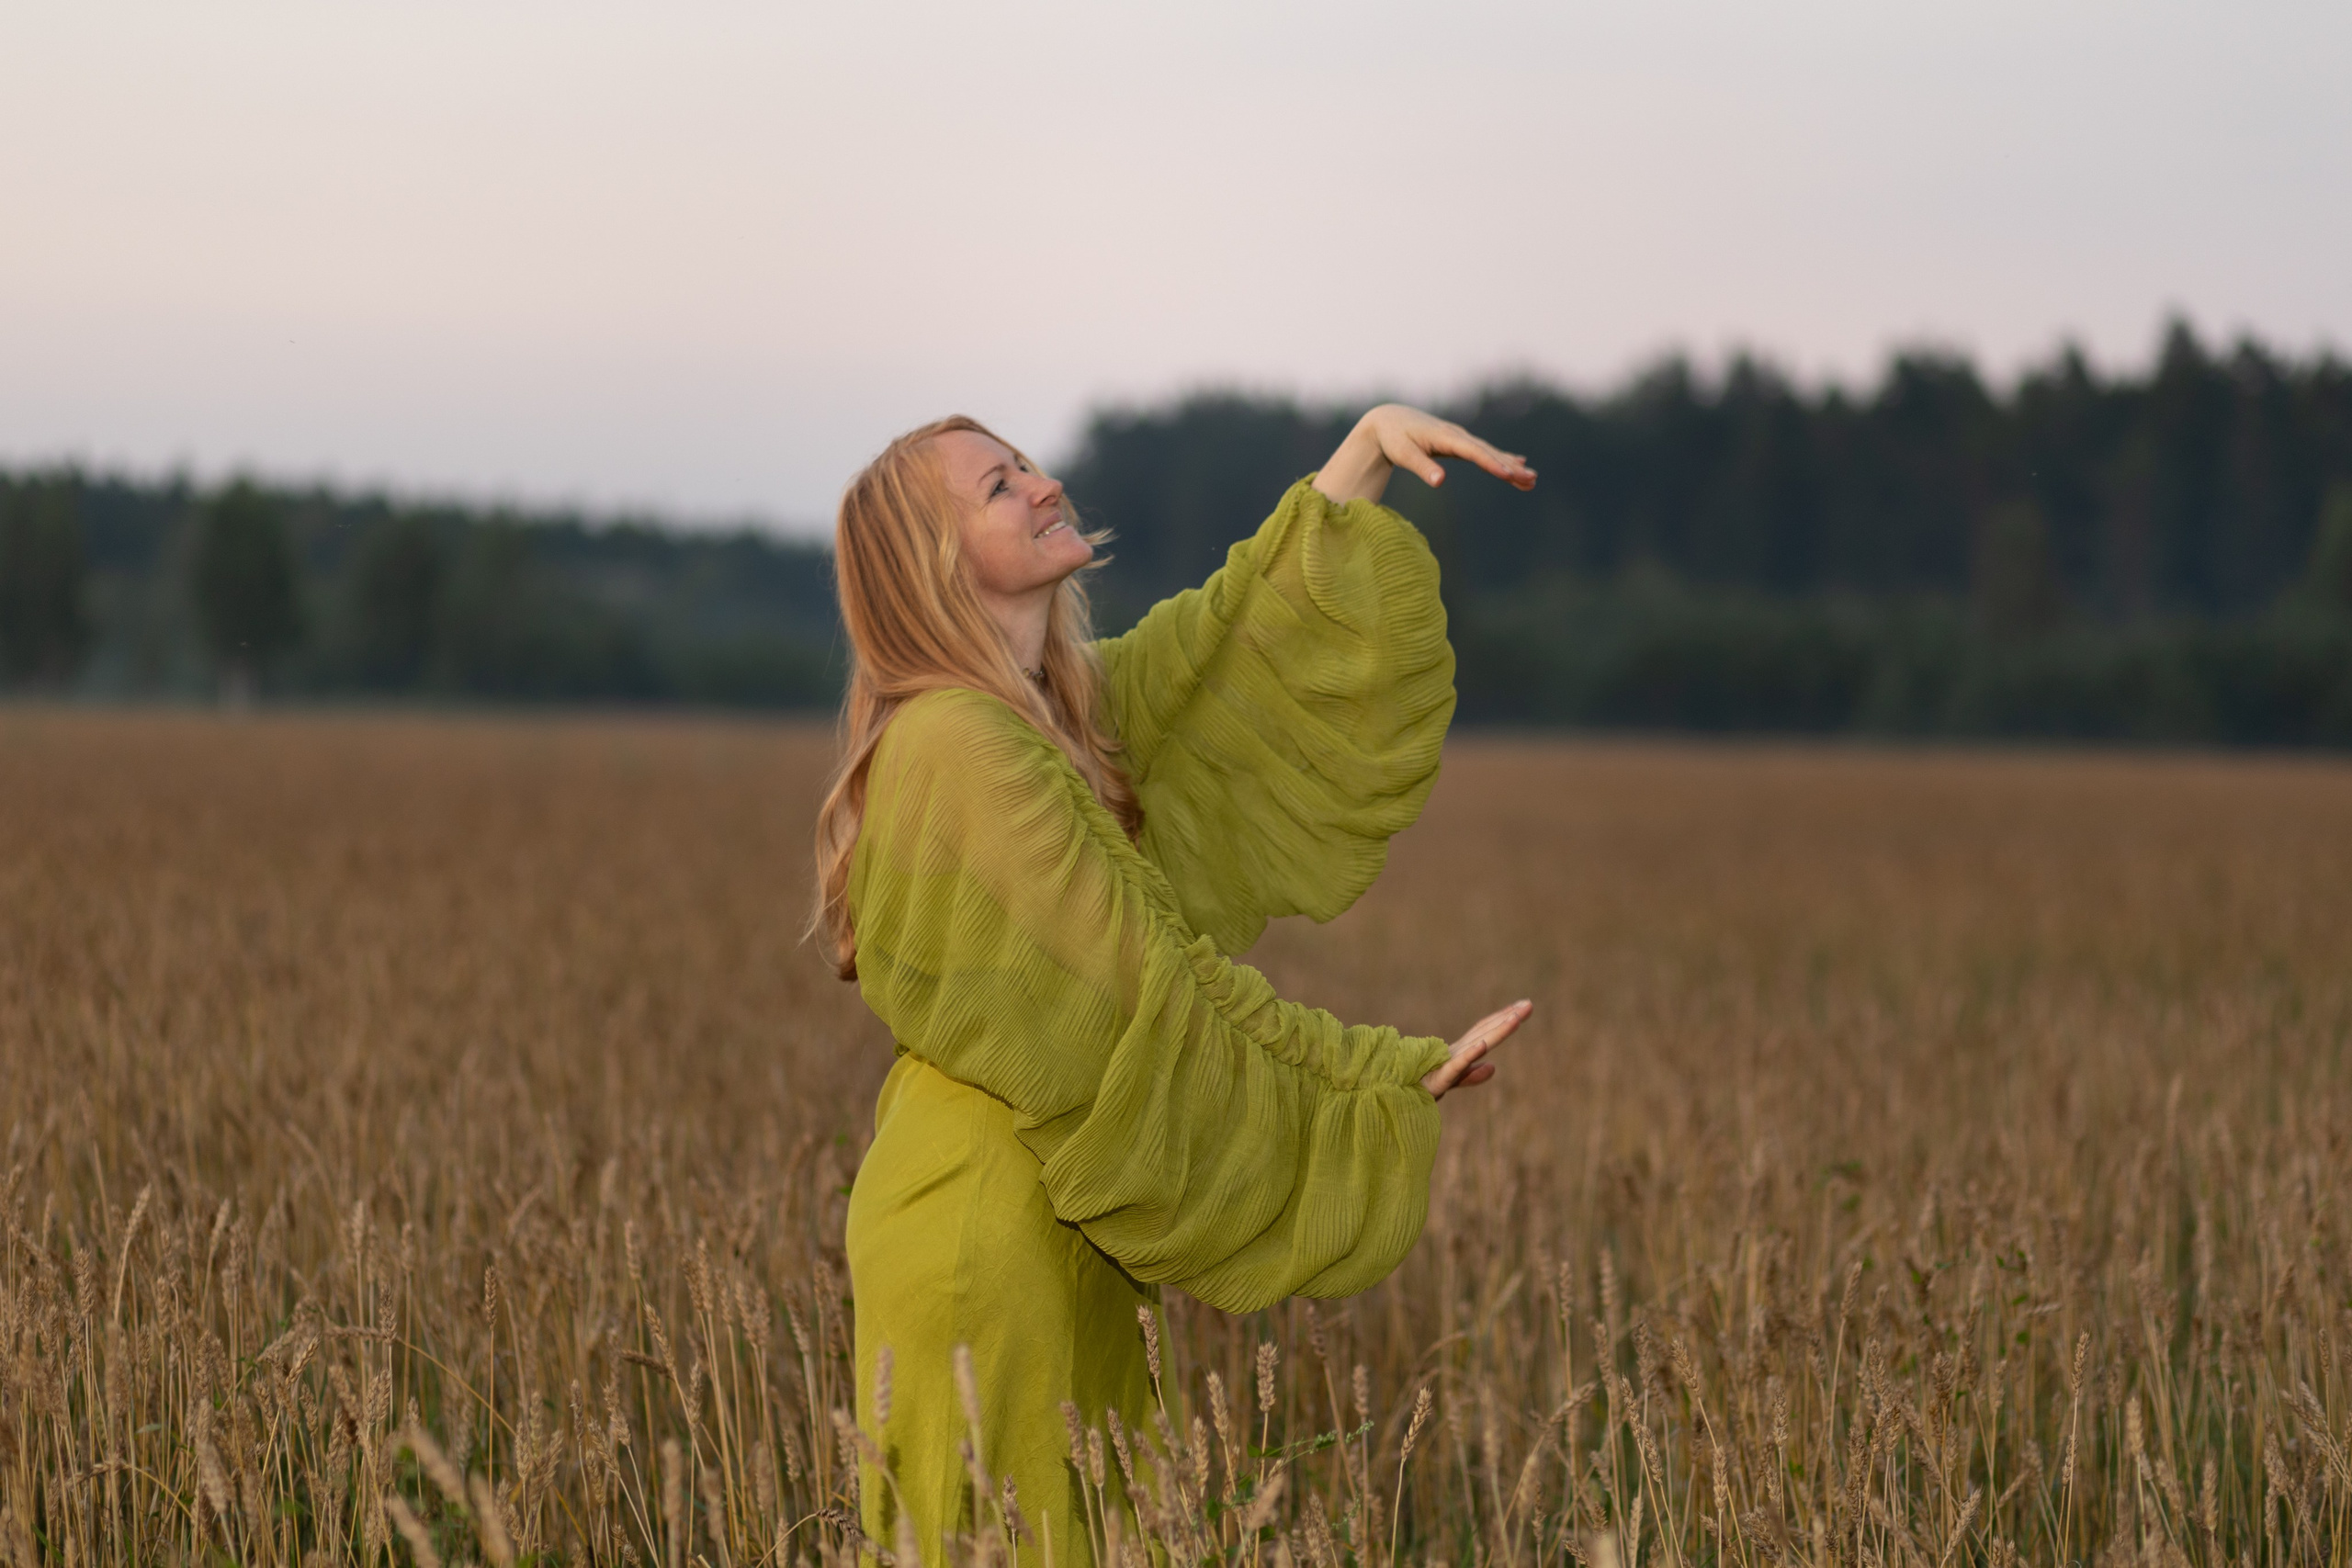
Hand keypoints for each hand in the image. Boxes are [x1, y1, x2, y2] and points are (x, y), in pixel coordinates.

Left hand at [1313, 405, 1537, 506]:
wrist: (1388, 420)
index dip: (1492, 463)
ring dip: (1511, 465)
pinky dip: (1501, 459)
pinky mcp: (1459, 443)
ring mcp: (1460, 438)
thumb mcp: (1403, 454)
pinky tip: (1518, 464)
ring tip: (1532, 480)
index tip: (1509, 475)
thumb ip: (1422, 467)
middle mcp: (1458, 435)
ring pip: (1490, 452)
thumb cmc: (1393, 438)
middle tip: (1532, 480)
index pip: (1474, 452)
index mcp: (1446, 437)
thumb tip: (1440, 483)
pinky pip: (1484, 452)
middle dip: (1510, 467)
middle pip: (1489, 452)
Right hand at [1421, 999, 1532, 1098]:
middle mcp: (1453, 1053)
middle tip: (1529, 1004)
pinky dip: (1468, 1055)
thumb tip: (1493, 1067)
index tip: (1522, 1006)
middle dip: (1508, 1018)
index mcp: (1457, 1053)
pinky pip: (1454, 1067)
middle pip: (1484, 1032)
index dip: (1502, 1019)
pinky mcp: (1437, 1080)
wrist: (1386, 1093)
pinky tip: (1482, 1046)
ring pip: (1475, 1045)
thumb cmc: (1412, 1086)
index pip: (1484, 1031)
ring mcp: (1445, 1065)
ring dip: (1496, 1031)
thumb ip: (1470, 1076)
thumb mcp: (1447, 1081)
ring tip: (1516, 1018)